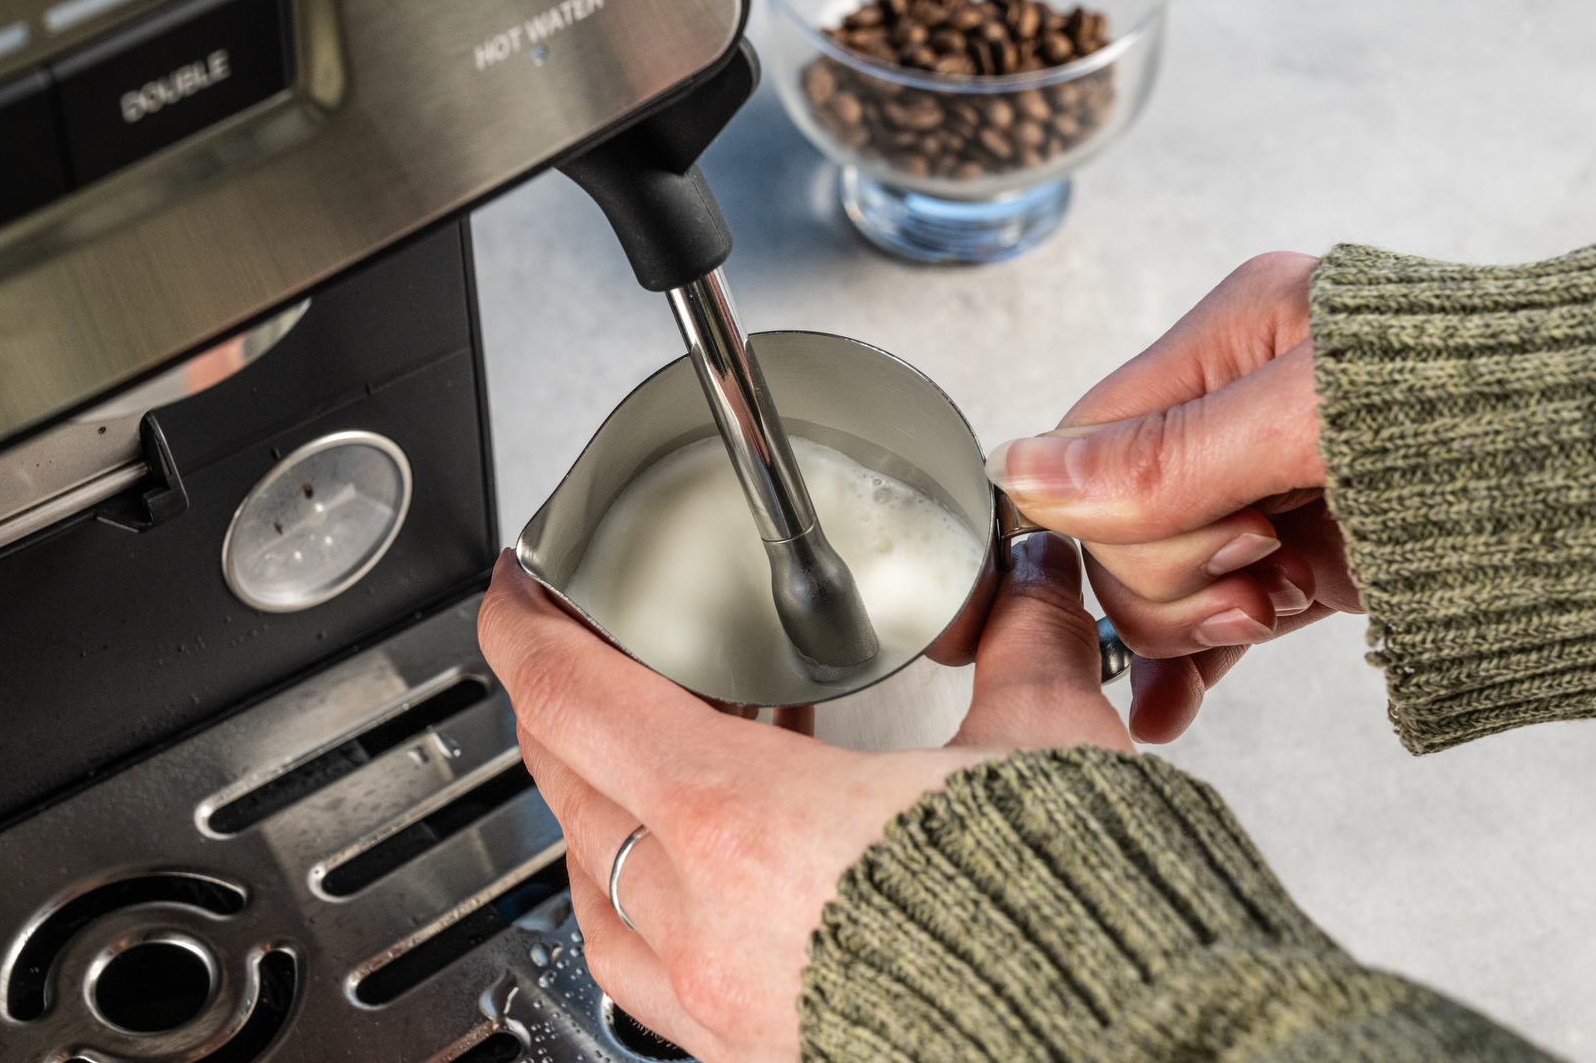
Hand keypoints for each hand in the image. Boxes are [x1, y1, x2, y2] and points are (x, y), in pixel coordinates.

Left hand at [477, 535, 1125, 1062]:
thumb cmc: (1073, 940)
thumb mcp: (1048, 754)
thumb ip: (1024, 644)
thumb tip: (1030, 581)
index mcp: (746, 824)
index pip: (574, 699)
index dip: (528, 626)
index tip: (522, 588)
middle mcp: (706, 923)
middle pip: (570, 786)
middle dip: (564, 704)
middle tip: (598, 654)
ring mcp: (722, 1004)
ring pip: (596, 887)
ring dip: (603, 808)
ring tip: (660, 756)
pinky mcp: (759, 1054)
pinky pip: (648, 969)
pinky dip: (652, 901)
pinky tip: (717, 879)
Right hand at [985, 253, 1362, 742]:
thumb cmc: (1497, 415)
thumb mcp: (1312, 418)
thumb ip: (1166, 453)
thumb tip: (1023, 472)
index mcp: (1234, 337)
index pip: (1091, 442)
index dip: (1115, 516)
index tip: (1212, 540)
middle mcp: (1240, 415)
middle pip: (1119, 523)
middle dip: (1178, 568)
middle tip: (1262, 565)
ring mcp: (1270, 497)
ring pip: (1160, 582)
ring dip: (1198, 619)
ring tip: (1272, 610)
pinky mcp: (1305, 569)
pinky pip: (1213, 623)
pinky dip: (1190, 667)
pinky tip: (1166, 712)